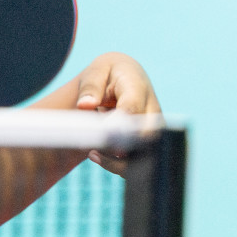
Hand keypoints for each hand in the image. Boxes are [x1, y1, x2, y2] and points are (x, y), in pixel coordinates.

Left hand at [71, 52, 159, 175]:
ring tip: (92, 154)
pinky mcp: (147, 143)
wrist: (125, 76)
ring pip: (143, 155)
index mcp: (138, 90)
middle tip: (92, 149)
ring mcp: (152, 129)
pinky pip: (136, 161)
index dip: (118, 126)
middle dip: (118, 148)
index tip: (101, 134)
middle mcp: (151, 112)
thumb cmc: (108, 74)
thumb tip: (85, 105)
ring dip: (117, 162)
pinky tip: (96, 156)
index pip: (132, 111)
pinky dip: (118, 165)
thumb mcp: (97, 71)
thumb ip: (90, 87)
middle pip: (144, 138)